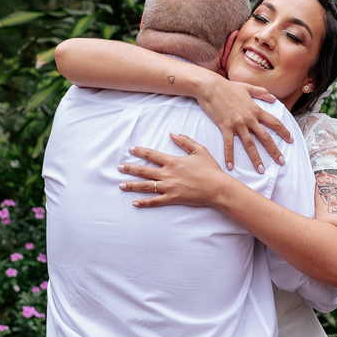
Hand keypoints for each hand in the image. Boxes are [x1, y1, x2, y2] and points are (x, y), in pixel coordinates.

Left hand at [118, 134, 238, 208]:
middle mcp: (168, 174)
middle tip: (119, 167)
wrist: (217, 188)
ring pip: (146, 186)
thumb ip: (185, 141)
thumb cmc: (210, 169)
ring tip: (121, 185)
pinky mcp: (173, 198)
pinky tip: (135, 203)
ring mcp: (169, 187)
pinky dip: (144, 203)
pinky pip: (155, 201)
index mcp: (173, 161)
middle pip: (144, 171)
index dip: (140, 152)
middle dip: (130, 169)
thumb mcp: (199, 150)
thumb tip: (172, 133)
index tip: (131, 150)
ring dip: (132, 185)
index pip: (152, 155)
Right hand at [197, 73, 290, 173]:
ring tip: (261, 170)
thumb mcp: (247, 87)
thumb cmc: (228, 87)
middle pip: (265, 137)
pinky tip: (230, 166)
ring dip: (256, 158)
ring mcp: (237, 124)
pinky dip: (229, 156)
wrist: (210, 87)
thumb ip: (261, 92)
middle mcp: (249, 119)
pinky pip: (229, 144)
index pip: (275, 123)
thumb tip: (273, 98)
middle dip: (274, 151)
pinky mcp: (225, 127)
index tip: (291, 140)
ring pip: (249, 144)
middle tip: (281, 162)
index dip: (284, 132)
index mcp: (256, 110)